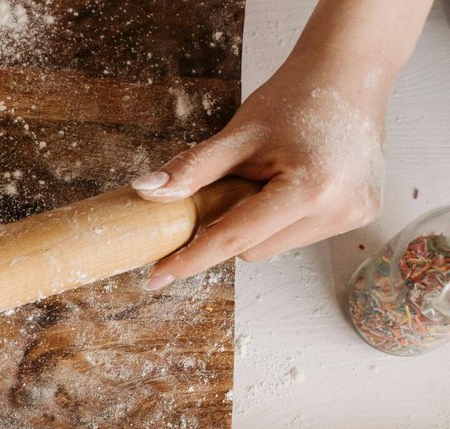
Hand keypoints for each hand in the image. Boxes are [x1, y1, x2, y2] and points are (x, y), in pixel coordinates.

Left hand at [132, 46, 385, 287]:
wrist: (350, 73)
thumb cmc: (296, 97)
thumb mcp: (237, 134)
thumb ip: (192, 169)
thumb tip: (145, 191)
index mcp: (310, 188)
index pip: (234, 238)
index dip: (191, 258)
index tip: (156, 277)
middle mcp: (340, 210)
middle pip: (251, 249)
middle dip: (231, 225)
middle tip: (238, 182)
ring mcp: (355, 215)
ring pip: (273, 246)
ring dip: (258, 224)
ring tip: (275, 177)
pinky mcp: (361, 215)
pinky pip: (298, 235)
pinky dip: (282, 218)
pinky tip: (296, 182)